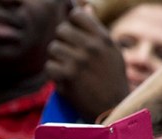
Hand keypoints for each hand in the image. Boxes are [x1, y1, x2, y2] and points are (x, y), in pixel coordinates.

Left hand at [46, 7, 128, 121]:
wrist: (112, 106)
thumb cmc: (111, 77)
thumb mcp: (110, 51)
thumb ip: (95, 30)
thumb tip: (82, 6)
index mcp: (103, 38)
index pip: (77, 14)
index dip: (72, 22)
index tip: (73, 32)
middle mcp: (90, 47)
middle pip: (61, 30)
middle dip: (62, 40)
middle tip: (68, 52)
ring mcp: (77, 62)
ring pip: (53, 48)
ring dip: (56, 57)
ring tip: (66, 65)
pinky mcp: (66, 78)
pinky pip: (49, 66)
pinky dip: (53, 72)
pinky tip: (63, 77)